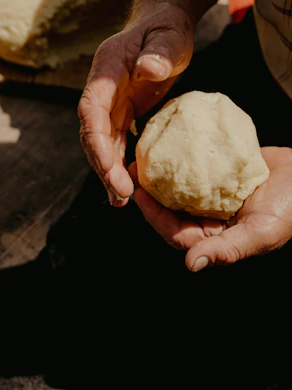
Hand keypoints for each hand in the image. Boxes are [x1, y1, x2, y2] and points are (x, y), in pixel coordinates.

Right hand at [78, 3, 193, 205]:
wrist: (164, 29)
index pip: (91, 110)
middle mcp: (102, 91)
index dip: (96, 141)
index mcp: (106, 72)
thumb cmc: (167, 31)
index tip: (110, 168)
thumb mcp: (169, 37)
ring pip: (103, 143)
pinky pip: (117, 142)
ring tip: (120, 201)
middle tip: (120, 196)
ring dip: (109, 171)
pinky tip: (130, 184)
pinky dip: (121, 163)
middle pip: (94, 134)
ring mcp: (110, 103)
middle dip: (103, 165)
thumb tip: (147, 69)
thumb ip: (159, 52)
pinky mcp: (122, 113)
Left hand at [129, 147, 291, 271]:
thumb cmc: (289, 209)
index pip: (175, 232)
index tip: (138, 193)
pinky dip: (181, 161)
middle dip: (151, 193)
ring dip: (162, 176)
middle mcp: (210, 219)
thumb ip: (228, 250)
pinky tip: (169, 145)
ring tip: (145, 155)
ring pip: (179, 189)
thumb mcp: (260, 232)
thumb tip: (192, 265)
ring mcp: (213, 196)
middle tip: (134, 170)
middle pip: (171, 210)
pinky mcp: (218, 176)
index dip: (154, 215)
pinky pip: (194, 170)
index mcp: (215, 237)